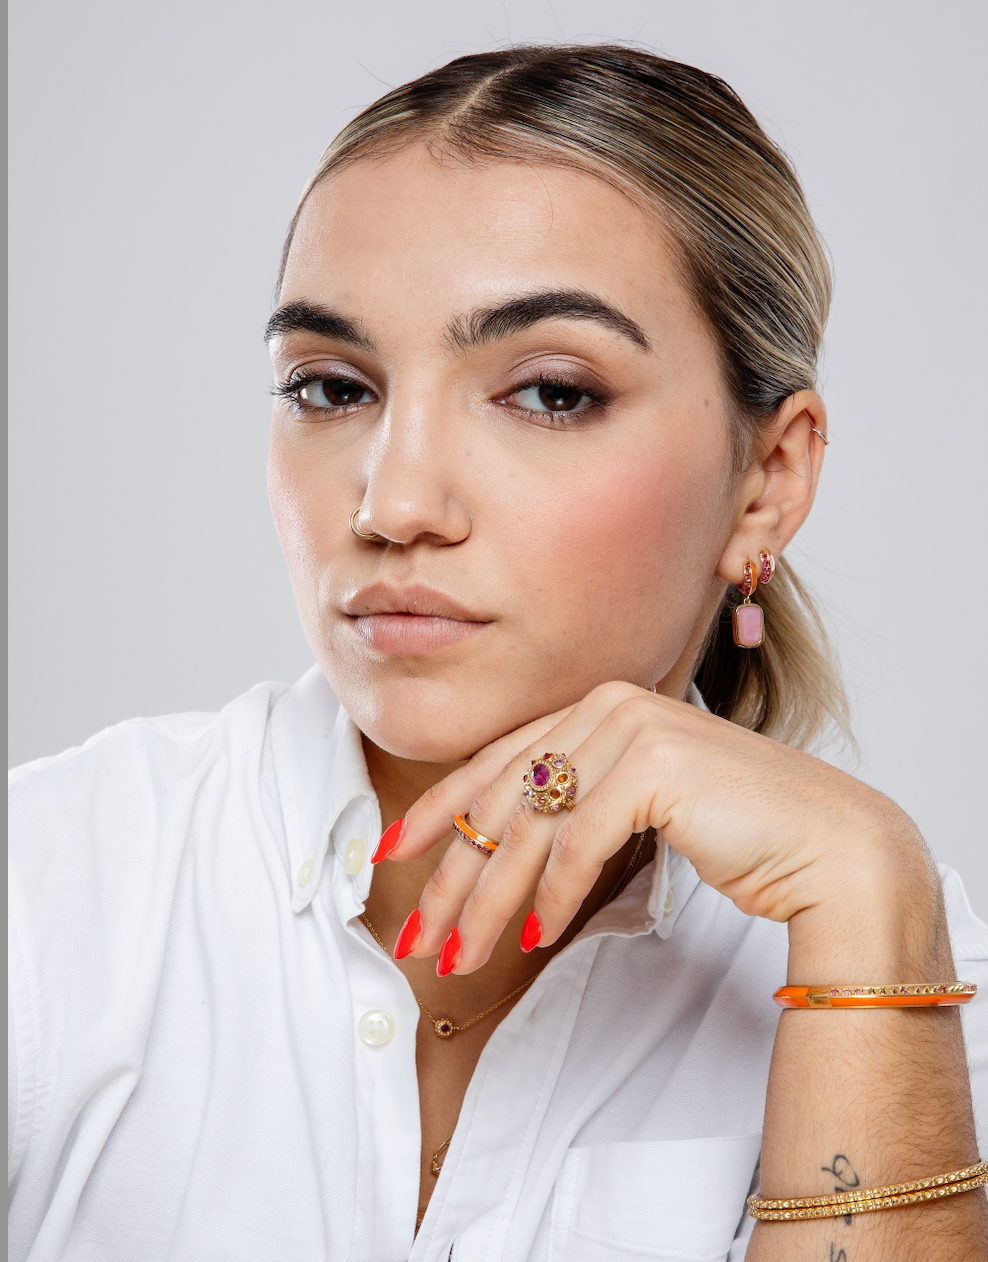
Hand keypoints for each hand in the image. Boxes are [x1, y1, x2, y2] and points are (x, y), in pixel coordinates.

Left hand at [383, 681, 931, 973]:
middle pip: (503, 798)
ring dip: (491, 901)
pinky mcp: (655, 764)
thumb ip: (575, 804)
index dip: (440, 810)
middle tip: (418, 933)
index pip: (496, 762)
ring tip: (462, 956)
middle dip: (453, 874)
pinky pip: (579, 842)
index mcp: (596, 705)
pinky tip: (539, 936)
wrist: (825, 844)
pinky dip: (553, 895)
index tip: (395, 853)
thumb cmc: (733, 831)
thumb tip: (500, 849)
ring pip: (531, 827)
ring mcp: (632, 727)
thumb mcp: (635, 807)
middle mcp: (607, 705)